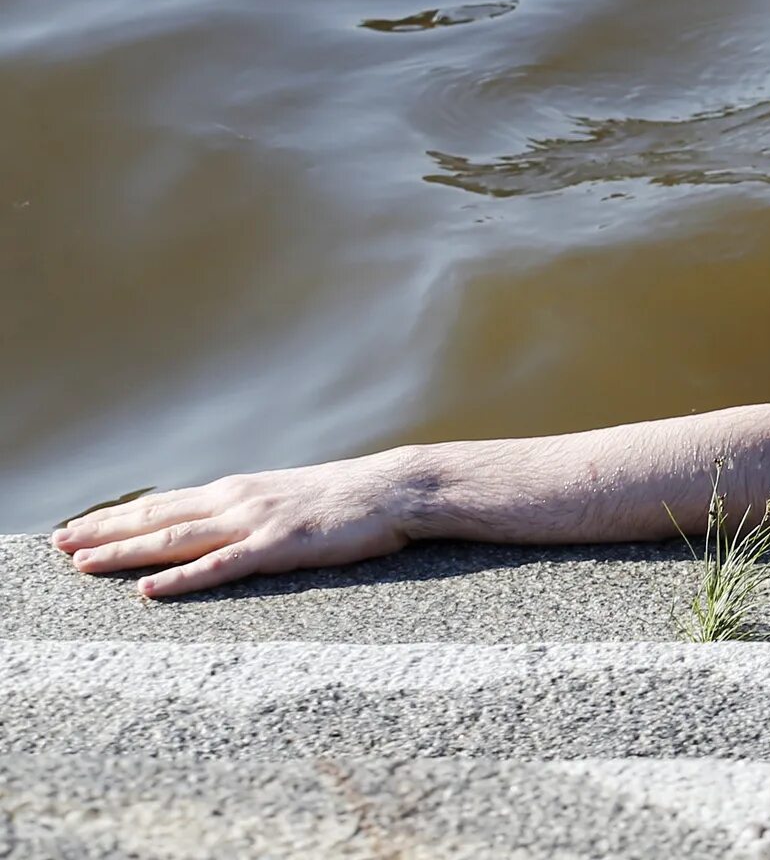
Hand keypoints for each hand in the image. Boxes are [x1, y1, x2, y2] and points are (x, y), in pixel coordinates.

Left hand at [53, 452, 421, 598]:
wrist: (399, 488)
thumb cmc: (352, 498)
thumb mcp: (292, 497)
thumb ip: (255, 510)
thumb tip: (225, 524)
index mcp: (239, 490)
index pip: (164, 504)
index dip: (118, 518)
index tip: (77, 528)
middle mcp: (237, 500)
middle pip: (157, 518)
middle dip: (103, 532)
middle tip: (58, 543)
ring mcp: (256, 522)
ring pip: (177, 540)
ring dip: (126, 553)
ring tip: (83, 564)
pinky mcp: (280, 546)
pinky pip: (221, 567)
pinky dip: (182, 581)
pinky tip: (151, 592)